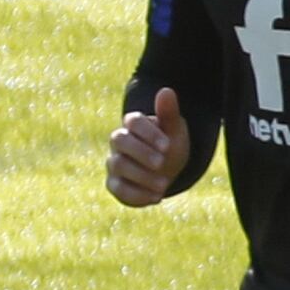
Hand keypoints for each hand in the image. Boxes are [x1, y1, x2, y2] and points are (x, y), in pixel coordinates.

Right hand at [106, 86, 191, 205]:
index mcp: (133, 125)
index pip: (133, 120)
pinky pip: (118, 188)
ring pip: (118, 165)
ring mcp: (115, 162)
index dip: (148, 132)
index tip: (167, 145)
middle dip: (141, 152)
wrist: (166, 170)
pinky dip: (136, 194)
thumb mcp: (174, 131)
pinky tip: (156, 198)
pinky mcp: (115, 183)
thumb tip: (167, 91)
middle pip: (119, 140)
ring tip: (165, 184)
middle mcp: (119, 141)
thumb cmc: (169, 146)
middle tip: (162, 163)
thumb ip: (169, 114)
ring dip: (142, 176)